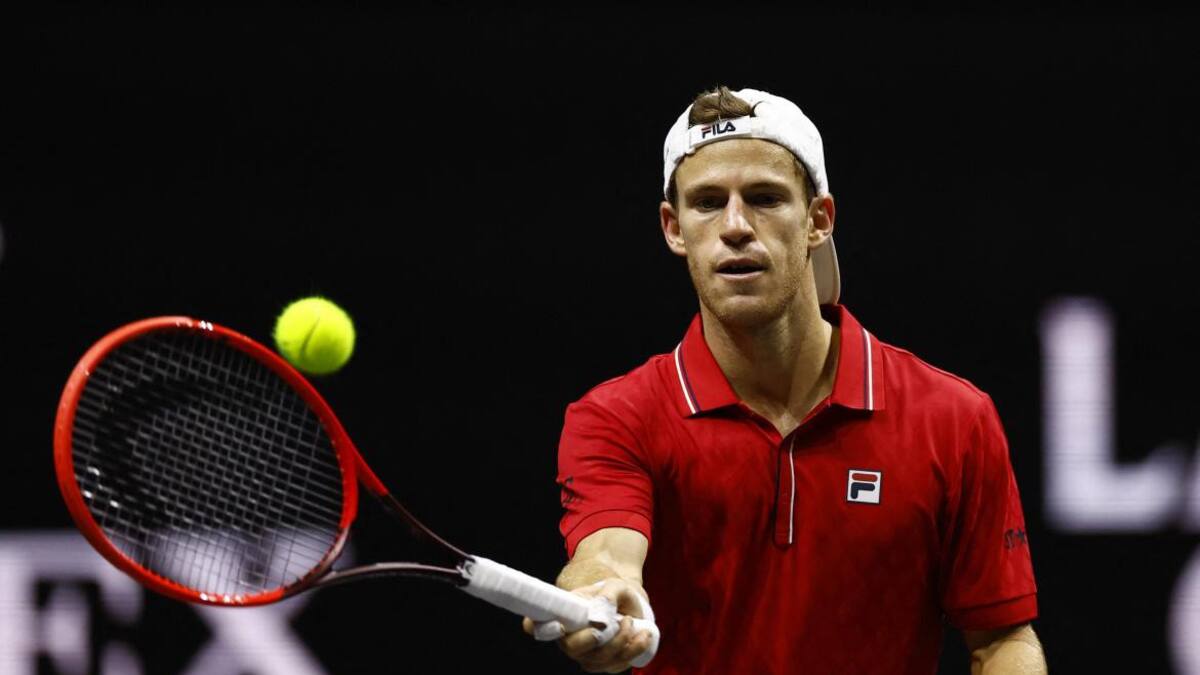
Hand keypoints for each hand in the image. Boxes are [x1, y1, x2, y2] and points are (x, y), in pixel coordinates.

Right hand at [522, 578, 655, 672]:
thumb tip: (602, 611)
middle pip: (572, 648)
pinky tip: (642, 636)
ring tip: (631, 621)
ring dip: (620, 643)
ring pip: (597, 660)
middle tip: (611, 624)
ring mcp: (586, 654)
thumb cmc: (613, 594)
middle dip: (591, 640)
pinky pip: (615, 665)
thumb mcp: (614, 585)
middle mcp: (568, 639)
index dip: (537, 627)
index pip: (537, 625)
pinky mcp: (604, 664)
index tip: (557, 626)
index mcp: (561, 616)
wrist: (629, 607)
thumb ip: (609, 593)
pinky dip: (632, 652)